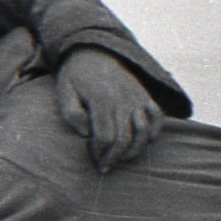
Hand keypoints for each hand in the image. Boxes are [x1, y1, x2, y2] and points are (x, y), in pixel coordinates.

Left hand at [56, 46, 162, 171]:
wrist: (93, 52)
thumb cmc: (75, 77)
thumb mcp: (63, 92)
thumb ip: (71, 114)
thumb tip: (86, 134)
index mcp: (100, 99)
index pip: (105, 136)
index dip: (101, 153)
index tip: (95, 161)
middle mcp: (122, 98)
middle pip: (125, 138)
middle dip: (116, 157)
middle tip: (106, 167)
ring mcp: (136, 96)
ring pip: (143, 131)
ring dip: (135, 150)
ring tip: (122, 158)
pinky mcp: (145, 94)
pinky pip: (157, 117)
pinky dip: (154, 131)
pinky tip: (144, 141)